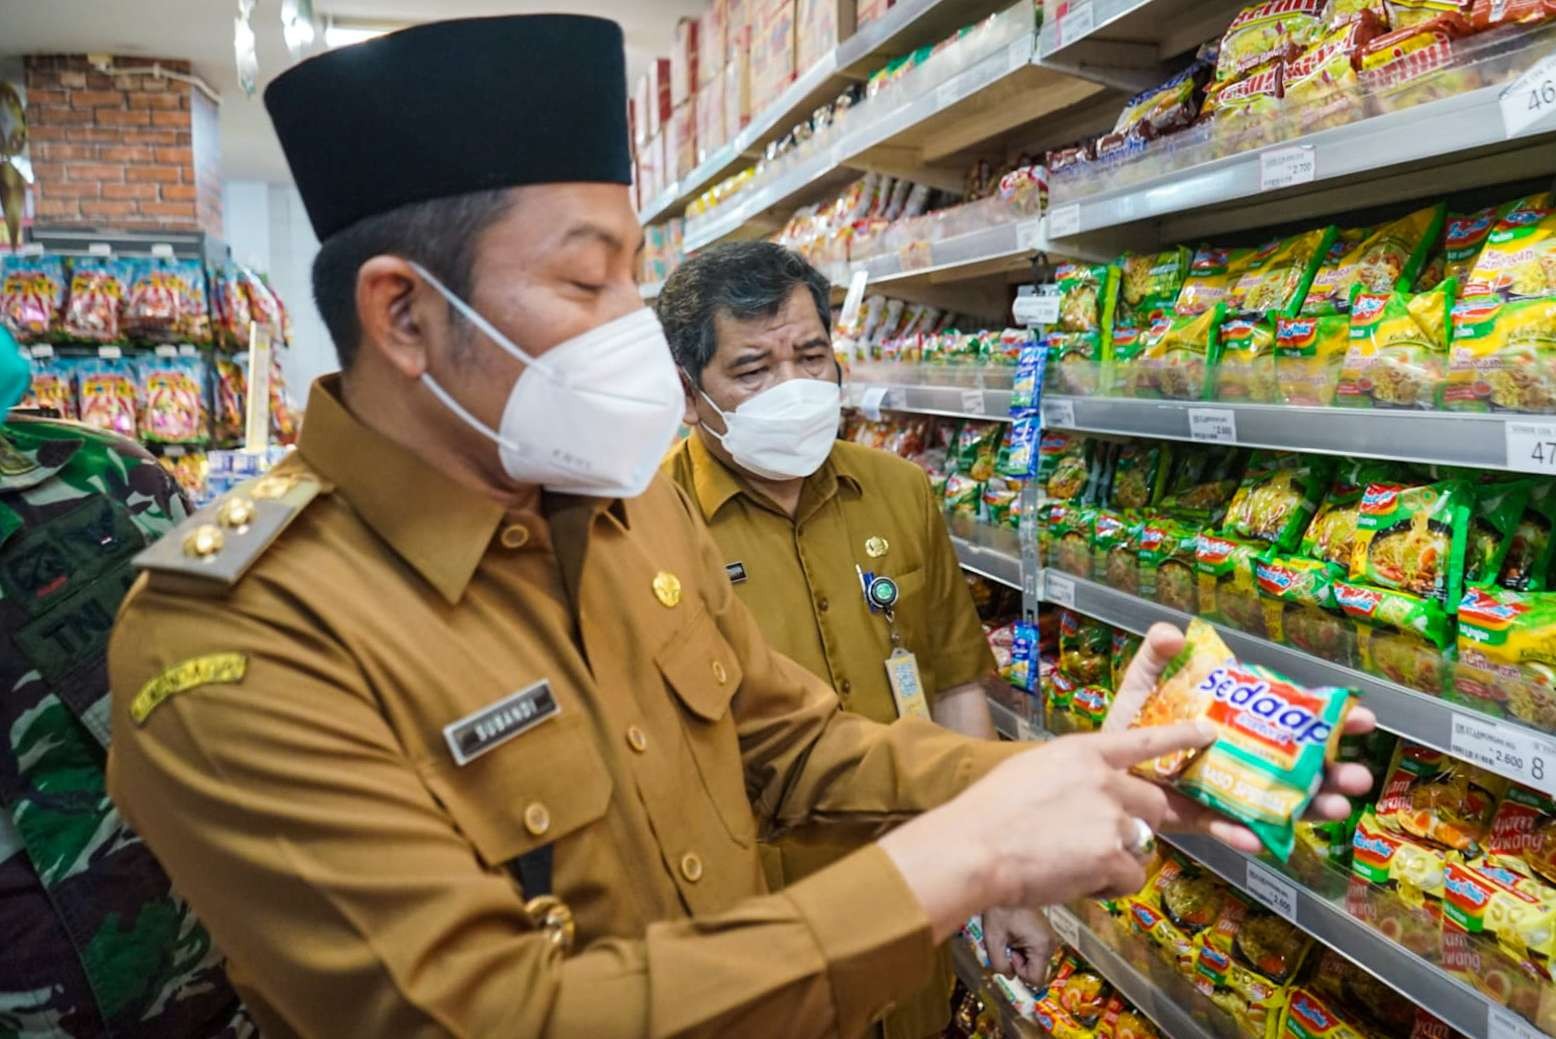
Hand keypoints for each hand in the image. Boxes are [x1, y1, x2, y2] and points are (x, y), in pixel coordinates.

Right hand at [880, 719, 1215, 940]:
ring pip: (1140, 845)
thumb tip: (1085, 799)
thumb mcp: (1029, 772)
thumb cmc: (987, 815)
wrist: (974, 847)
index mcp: (1081, 752)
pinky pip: (1128, 878)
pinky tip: (1072, 879)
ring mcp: (1111, 817)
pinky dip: (1106, 886)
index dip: (1179, 736)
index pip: (1141, 740)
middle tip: (1103, 841)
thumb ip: (1069, 778)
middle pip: (1152, 803)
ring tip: (1070, 862)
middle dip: (1137, 824)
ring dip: (1115, 859)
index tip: (1207, 732)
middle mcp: (1104, 779)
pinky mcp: (1111, 855)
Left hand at [983, 906, 1056, 987]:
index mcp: (1042, 946)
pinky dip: (1022, 948)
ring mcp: (1049, 938)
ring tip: (1010, 936)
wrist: (1005, 886)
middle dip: (1018, 962)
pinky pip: (1034, 952)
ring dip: (1019, 955)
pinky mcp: (1044, 934)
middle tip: (1008, 943)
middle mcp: (1051, 944)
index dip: (1019, 972)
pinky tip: (1015, 933)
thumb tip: (1009, 976)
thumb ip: (1000, 964)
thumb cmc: (1000, 910)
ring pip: (1034, 962)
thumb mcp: (994, 940)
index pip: (1036, 979)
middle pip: (1035, 970)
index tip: (1010, 955)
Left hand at [1104, 623, 1378, 853]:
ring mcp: (1225, 791)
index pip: (1295, 720)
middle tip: (1359, 775)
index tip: (1362, 717)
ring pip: (1276, 803)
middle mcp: (1243, 758)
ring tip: (1334, 809)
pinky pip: (1223, 828)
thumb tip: (1172, 633)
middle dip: (1336, 773)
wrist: (1098, 763)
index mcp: (1241, 722)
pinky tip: (1257, 838)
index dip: (1331, 719)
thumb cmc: (1133, 718)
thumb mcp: (1146, 679)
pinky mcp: (1195, 816)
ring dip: (1308, 809)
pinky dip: (1241, 835)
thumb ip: (1159, 653)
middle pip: (1299, 767)